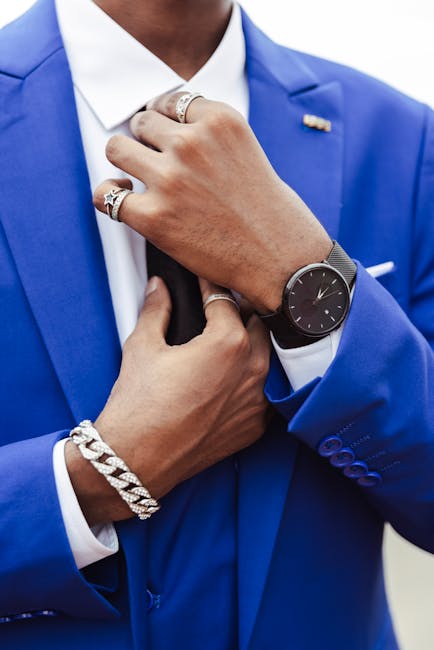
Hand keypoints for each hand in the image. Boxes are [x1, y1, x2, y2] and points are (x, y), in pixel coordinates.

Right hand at [66, 276, 269, 524]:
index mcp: (229, 342)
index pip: (225, 299)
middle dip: (238, 311)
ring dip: (249, 345)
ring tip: (224, 340)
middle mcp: (254, 369)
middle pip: (256, 324)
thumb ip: (157, 309)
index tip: (203, 280)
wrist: (137, 459)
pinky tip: (228, 379)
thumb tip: (159, 287)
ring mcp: (258, 401)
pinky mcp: (255, 426)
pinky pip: (263, 392)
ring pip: (265, 358)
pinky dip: (250, 380)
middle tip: (215, 309)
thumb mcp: (142, 346)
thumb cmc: (139, 403)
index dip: (209, 286)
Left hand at [93, 92, 331, 312]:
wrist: (282, 260)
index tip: (166, 137)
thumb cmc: (270, 213)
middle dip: (146, 141)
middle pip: (142, 122)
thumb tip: (162, 129)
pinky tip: (123, 198)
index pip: (172, 101)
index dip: (165, 120)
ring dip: (124, 162)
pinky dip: (108, 194)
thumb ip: (209, 135)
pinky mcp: (155, 217)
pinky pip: (106, 194)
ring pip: (117, 148)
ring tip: (136, 178)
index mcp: (220, 120)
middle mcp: (192, 143)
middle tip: (158, 165)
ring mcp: (171, 179)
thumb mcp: (247, 151)